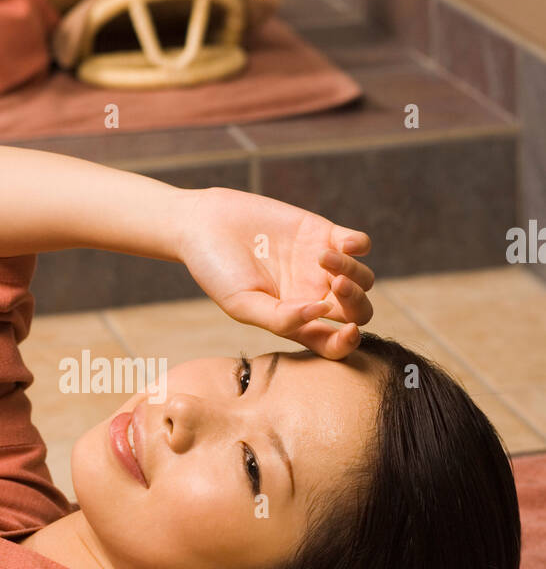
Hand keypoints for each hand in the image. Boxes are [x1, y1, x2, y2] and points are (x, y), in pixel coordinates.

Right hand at [177, 186, 374, 358]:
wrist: (204, 225)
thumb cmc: (217, 270)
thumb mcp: (242, 303)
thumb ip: (280, 318)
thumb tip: (321, 314)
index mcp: (295, 321)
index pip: (334, 343)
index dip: (349, 343)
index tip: (347, 330)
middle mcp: (313, 296)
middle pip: (358, 312)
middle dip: (356, 303)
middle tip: (335, 286)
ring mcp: (321, 266)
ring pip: (363, 279)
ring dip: (353, 271)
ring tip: (322, 257)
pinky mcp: (322, 233)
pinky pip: (359, 244)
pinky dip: (359, 246)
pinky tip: (340, 244)